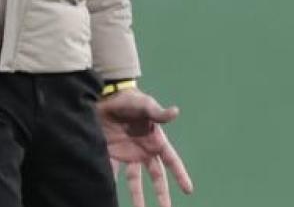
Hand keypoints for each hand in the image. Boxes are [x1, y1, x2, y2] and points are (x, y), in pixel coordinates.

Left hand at [98, 88, 193, 206]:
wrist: (105, 96)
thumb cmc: (129, 99)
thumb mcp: (144, 104)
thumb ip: (158, 112)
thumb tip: (176, 111)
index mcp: (156, 140)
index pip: (172, 161)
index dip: (181, 175)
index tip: (189, 190)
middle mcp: (144, 151)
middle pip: (156, 178)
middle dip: (162, 195)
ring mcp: (128, 154)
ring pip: (135, 182)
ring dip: (137, 198)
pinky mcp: (112, 154)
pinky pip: (113, 173)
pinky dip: (112, 185)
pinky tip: (110, 197)